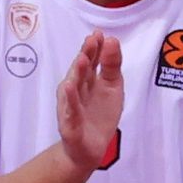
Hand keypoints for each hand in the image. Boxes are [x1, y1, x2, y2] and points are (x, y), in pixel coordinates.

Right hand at [57, 31, 123, 171]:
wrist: (89, 148)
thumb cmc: (99, 114)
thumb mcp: (112, 87)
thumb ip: (112, 65)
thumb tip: (112, 40)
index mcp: (89, 80)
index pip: (92, 61)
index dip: (95, 48)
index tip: (99, 34)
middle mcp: (77, 90)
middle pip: (81, 70)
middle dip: (86, 55)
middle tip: (92, 40)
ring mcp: (72, 106)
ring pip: (74, 87)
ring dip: (77, 73)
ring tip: (83, 59)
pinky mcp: (70, 123)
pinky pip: (70, 110)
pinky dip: (70, 99)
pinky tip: (69, 87)